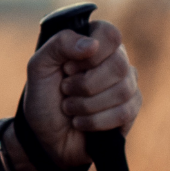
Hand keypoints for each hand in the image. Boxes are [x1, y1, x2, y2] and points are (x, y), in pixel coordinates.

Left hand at [16, 20, 141, 170]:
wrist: (44, 136)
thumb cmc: (43, 97)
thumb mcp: (39, 66)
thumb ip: (59, 45)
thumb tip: (92, 44)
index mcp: (94, 43)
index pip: (110, 34)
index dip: (90, 55)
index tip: (67, 68)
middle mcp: (115, 60)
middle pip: (118, 65)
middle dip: (85, 84)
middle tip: (65, 90)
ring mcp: (126, 85)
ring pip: (122, 90)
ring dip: (87, 104)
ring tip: (70, 107)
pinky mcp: (130, 109)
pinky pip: (125, 112)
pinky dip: (95, 121)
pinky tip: (80, 122)